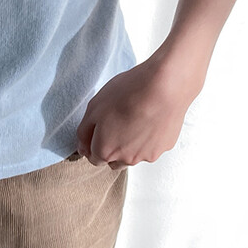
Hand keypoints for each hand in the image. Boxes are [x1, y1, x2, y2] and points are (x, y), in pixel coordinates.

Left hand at [75, 54, 203, 166]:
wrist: (164, 87)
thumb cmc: (127, 94)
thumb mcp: (94, 107)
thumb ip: (84, 132)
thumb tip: (82, 148)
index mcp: (105, 150)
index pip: (94, 158)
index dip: (95, 144)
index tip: (100, 130)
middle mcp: (125, 159)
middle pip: (114, 161)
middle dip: (112, 148)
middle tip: (118, 124)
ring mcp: (147, 155)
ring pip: (134, 155)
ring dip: (131, 145)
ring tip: (136, 120)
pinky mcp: (164, 147)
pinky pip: (151, 147)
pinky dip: (149, 138)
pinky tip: (151, 120)